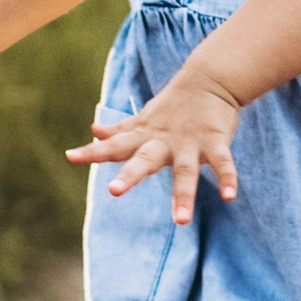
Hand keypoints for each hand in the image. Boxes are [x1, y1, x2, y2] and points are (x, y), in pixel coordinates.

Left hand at [67, 68, 242, 225]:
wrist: (210, 79)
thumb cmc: (173, 105)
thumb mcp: (144, 119)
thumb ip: (120, 131)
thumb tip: (94, 132)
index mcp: (145, 137)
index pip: (114, 146)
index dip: (93, 151)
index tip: (71, 156)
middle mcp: (163, 142)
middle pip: (144, 160)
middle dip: (130, 175)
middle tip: (113, 191)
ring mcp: (190, 143)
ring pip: (185, 171)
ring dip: (184, 195)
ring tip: (182, 221)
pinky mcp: (214, 141)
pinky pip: (222, 163)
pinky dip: (227, 178)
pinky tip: (230, 197)